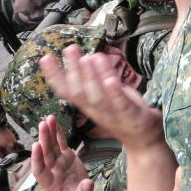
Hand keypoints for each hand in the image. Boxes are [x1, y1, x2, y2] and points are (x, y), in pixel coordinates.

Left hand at [0, 125, 20, 156]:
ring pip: (16, 145)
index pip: (13, 154)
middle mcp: (14, 143)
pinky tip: (8, 143)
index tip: (11, 158)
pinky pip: (14, 141)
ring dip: (13, 148)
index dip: (12, 157)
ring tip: (9, 149)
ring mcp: (14, 139)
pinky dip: (12, 144)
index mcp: (10, 146)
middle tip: (10, 154)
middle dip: (13, 152)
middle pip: (16, 150)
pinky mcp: (13, 136)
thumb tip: (1, 158)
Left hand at [32, 114, 93, 190]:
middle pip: (45, 154)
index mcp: (49, 184)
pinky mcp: (66, 158)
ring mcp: (58, 163)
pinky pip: (61, 144)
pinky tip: (55, 123)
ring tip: (48, 119)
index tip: (36, 146)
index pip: (40, 170)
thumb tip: (88, 184)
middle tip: (42, 125)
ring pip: (51, 146)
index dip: (37, 158)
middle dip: (44, 139)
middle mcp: (51, 171)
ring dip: (49, 133)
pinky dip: (58, 134)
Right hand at [40, 44, 164, 151]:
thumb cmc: (124, 113)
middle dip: (73, 70)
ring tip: (87, 57)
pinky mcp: (132, 117)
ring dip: (92, 77)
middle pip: (80, 92)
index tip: (46, 58)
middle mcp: (97, 112)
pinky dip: (115, 92)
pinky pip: (121, 105)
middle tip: (69, 49)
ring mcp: (114, 115)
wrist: (145, 142)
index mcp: (89, 106)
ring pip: (98, 97)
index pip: (67, 91)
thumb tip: (88, 57)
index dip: (55, 76)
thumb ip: (98, 79)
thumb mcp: (107, 96)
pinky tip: (111, 79)